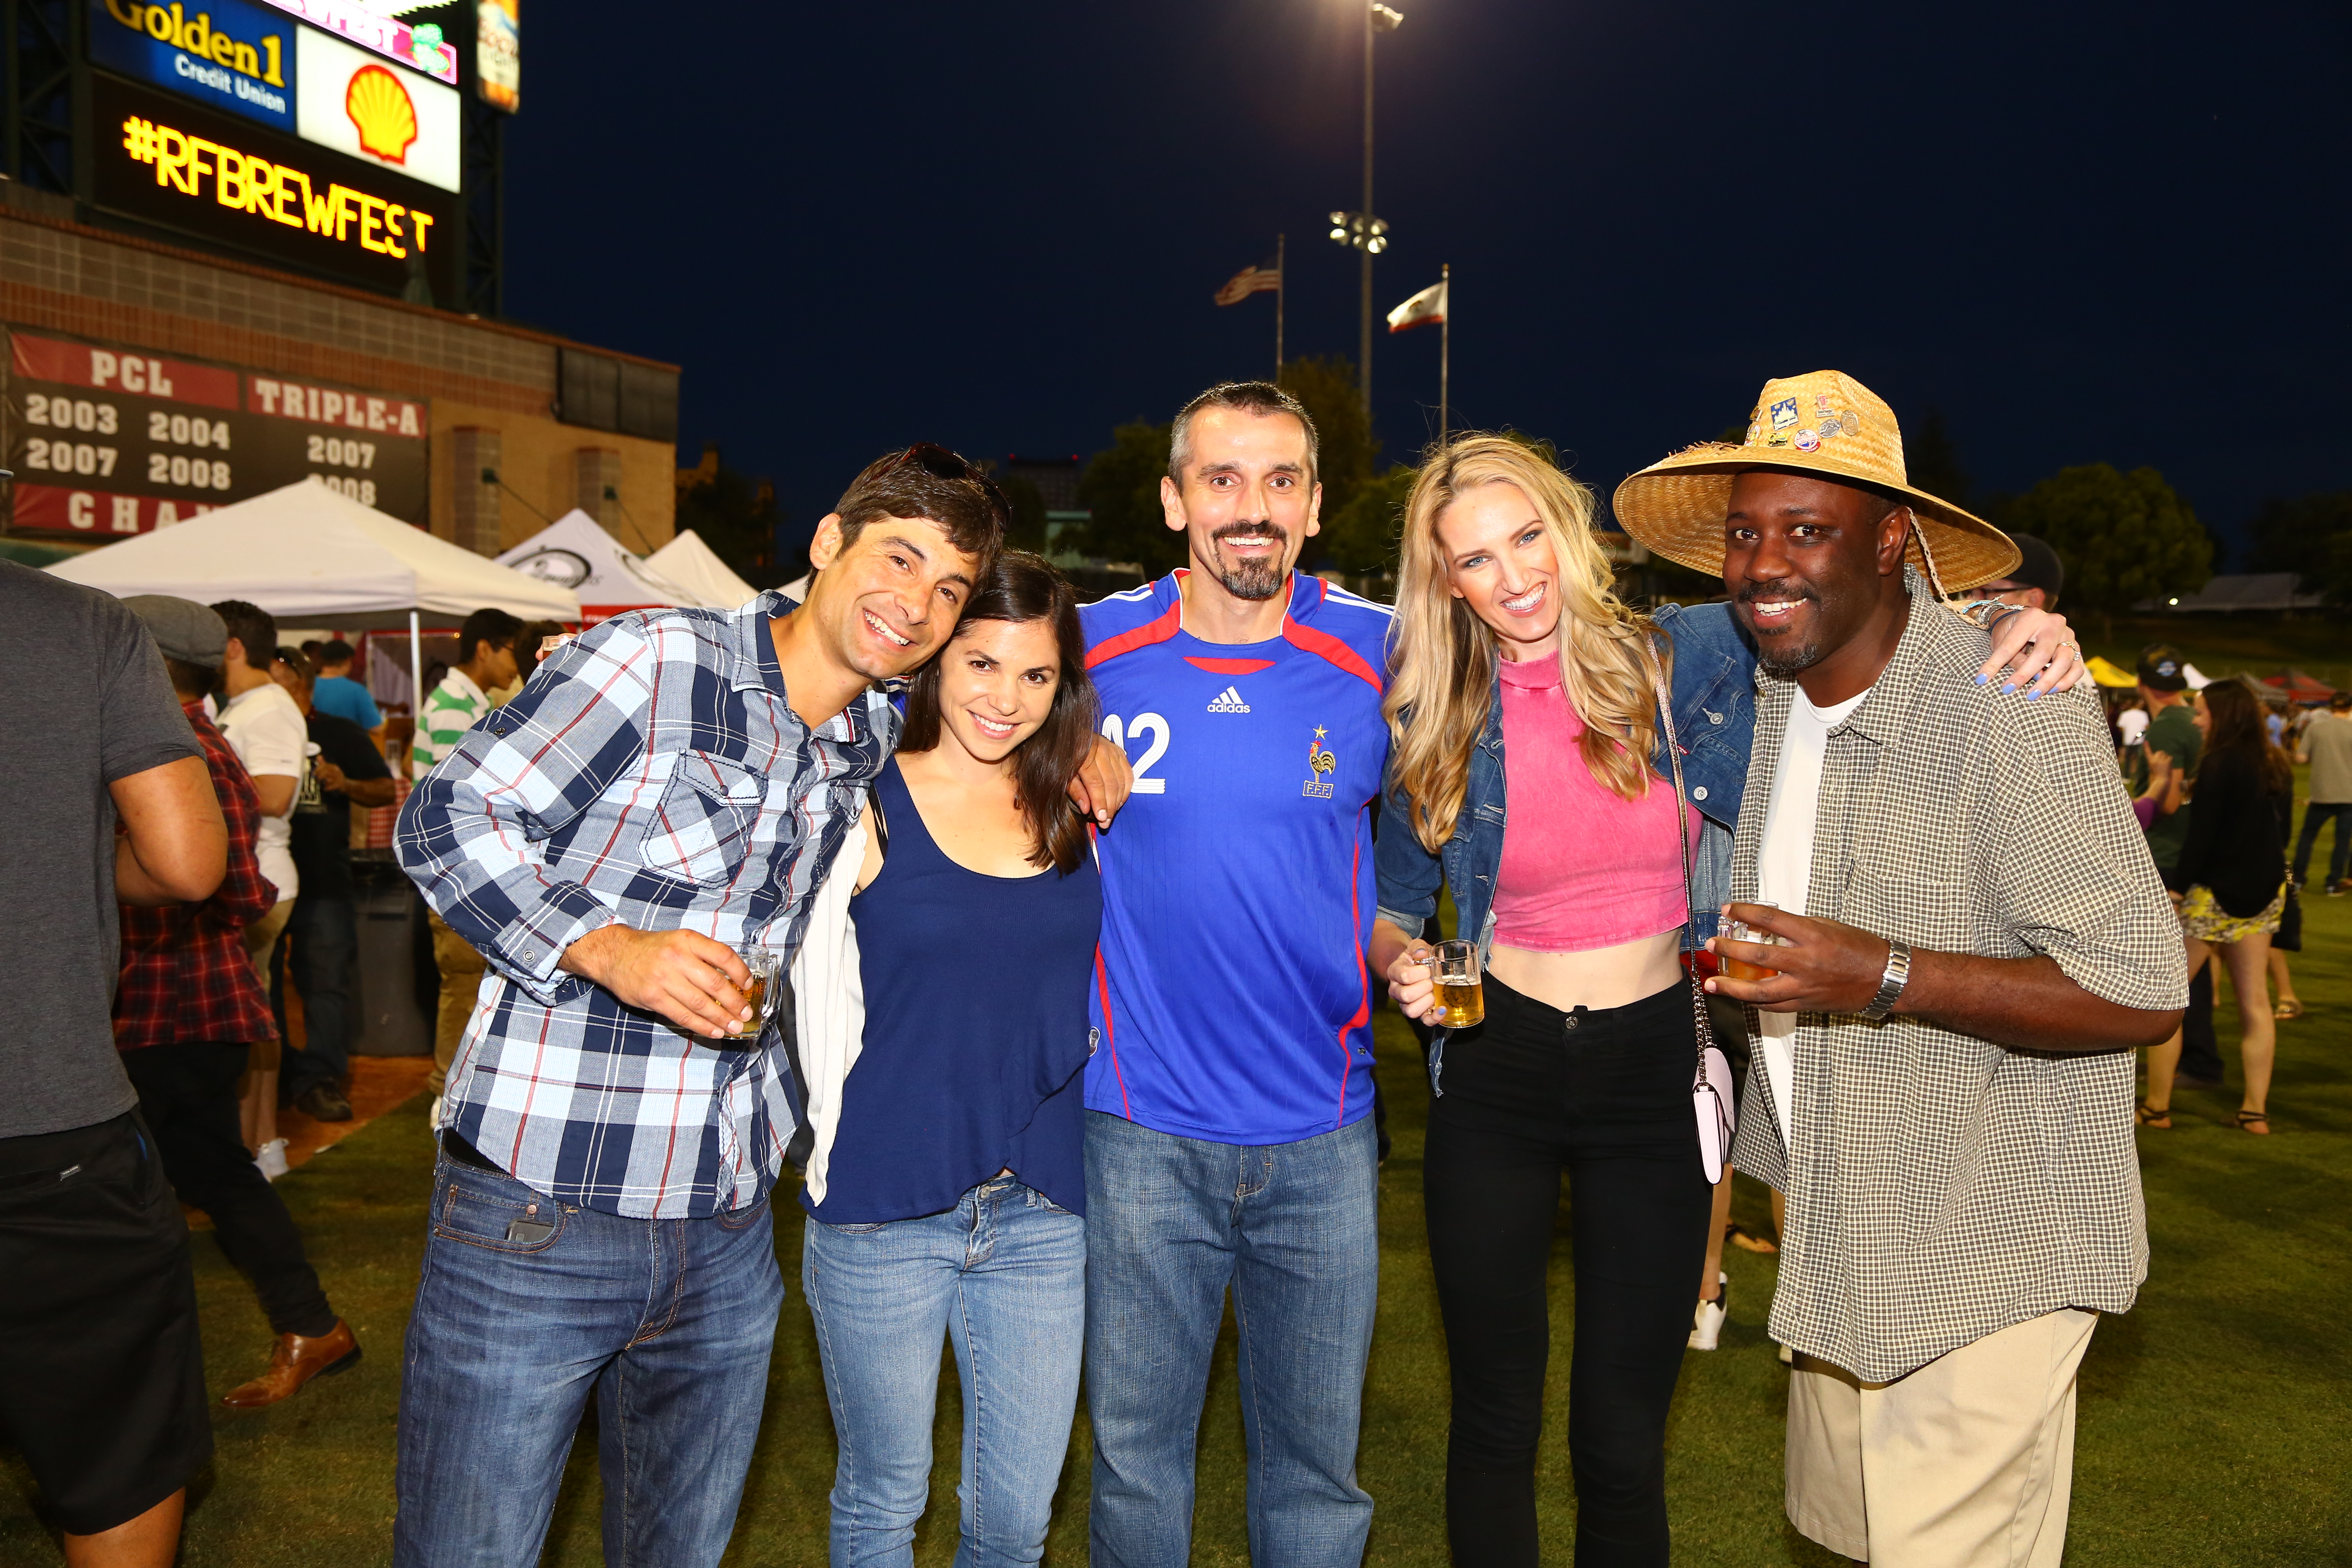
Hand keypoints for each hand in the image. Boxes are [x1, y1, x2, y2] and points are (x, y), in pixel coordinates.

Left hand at [314, 759, 347, 793]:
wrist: (346, 785)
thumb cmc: (335, 776)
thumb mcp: (330, 769)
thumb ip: (323, 763)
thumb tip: (318, 755)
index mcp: (334, 767)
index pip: (324, 766)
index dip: (317, 769)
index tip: (313, 773)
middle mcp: (337, 772)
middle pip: (325, 772)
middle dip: (319, 776)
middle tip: (316, 779)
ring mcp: (339, 778)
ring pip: (328, 779)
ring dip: (323, 782)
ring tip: (321, 784)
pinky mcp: (340, 785)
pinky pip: (331, 786)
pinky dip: (327, 788)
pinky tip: (325, 789)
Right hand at [560, 925, 754, 1039]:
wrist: (615, 954)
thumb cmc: (652, 949)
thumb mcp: (679, 941)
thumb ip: (702, 955)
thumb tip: (732, 980)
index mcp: (687, 940)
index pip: (723, 955)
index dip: (740, 972)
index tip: (748, 985)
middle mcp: (676, 957)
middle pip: (715, 983)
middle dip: (734, 1002)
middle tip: (746, 1014)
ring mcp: (663, 978)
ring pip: (700, 1003)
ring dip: (721, 1019)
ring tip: (735, 1027)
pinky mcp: (653, 997)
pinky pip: (683, 1015)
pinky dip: (701, 1026)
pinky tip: (714, 1031)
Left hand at [1068, 733, 1133, 827]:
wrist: (1070, 735)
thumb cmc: (1063, 757)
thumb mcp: (1062, 774)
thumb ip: (1075, 791)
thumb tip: (1086, 809)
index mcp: (1084, 755)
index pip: (1096, 784)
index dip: (1100, 803)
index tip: (1101, 820)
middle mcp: (1101, 750)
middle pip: (1111, 784)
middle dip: (1110, 806)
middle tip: (1106, 823)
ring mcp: (1112, 749)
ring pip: (1122, 780)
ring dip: (1119, 801)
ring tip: (1111, 815)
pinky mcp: (1119, 751)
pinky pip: (1128, 774)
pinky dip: (1126, 789)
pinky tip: (1119, 801)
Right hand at [1386, 943, 1442, 1024]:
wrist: (1418, 967)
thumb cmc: (1418, 958)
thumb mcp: (1417, 947)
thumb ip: (1418, 947)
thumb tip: (1422, 953)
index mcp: (1394, 972)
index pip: (1404, 976)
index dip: (1420, 972)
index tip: (1427, 968)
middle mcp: (1396, 991)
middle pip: (1406, 995)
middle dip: (1425, 987)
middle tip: (1431, 980)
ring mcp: (1405, 1004)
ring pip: (1411, 1011)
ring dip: (1427, 1001)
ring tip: (1433, 993)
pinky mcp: (1418, 1013)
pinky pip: (1424, 1021)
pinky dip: (1435, 1017)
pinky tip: (1443, 1009)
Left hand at [1704, 901, 1890, 1014]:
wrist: (1886, 978)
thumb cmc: (1860, 948)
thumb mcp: (1829, 926)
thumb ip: (1798, 927)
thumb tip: (1767, 925)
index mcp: (1812, 936)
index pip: (1770, 920)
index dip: (1745, 912)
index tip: (1727, 909)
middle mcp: (1806, 962)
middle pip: (1758, 955)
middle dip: (1729, 949)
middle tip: (1711, 944)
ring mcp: (1805, 986)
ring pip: (1760, 991)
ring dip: (1731, 987)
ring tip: (1711, 983)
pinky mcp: (1807, 1004)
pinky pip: (1774, 1006)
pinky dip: (1755, 1002)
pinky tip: (1740, 997)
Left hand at [1978, 606, 2083, 698]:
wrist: (2028, 622)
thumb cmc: (2010, 631)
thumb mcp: (2003, 640)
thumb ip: (2014, 658)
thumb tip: (2030, 678)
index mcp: (2031, 617)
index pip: (2012, 645)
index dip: (1995, 664)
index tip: (1982, 680)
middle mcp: (2053, 623)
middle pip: (2043, 654)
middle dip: (2025, 675)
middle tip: (2009, 690)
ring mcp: (2069, 635)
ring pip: (2064, 661)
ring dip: (2049, 681)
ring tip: (2032, 694)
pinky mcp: (2077, 648)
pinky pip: (2077, 668)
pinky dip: (2066, 681)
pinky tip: (2052, 691)